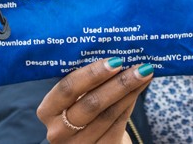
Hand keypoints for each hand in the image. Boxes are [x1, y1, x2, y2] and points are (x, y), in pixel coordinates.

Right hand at [36, 57, 152, 142]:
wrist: (92, 140)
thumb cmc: (82, 110)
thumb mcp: (76, 96)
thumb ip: (87, 80)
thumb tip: (116, 57)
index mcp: (48, 110)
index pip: (67, 89)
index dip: (92, 74)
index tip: (115, 61)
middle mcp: (58, 132)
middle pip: (90, 104)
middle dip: (118, 83)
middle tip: (138, 67)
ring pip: (107, 115)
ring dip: (129, 92)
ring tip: (144, 75)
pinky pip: (117, 126)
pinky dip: (130, 105)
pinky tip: (139, 90)